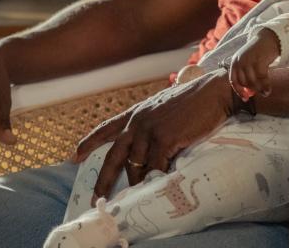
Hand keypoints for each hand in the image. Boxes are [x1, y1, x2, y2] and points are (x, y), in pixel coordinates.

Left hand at [72, 69, 232, 199]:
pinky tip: (159, 185)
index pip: (106, 128)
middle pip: (114, 155)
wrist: (213, 92)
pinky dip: (156, 179)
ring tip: (138, 195)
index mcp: (136, 112)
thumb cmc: (193, 100)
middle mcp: (138, 121)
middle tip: (96, 197)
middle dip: (104, 179)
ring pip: (135, 165)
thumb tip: (148, 148)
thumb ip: (151, 123)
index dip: (90, 142)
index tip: (75, 155)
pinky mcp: (164, 139)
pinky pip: (155, 168)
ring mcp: (150, 130)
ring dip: (137, 182)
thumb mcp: (163, 107)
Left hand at [229, 28, 280, 97]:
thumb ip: (246, 74)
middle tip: (260, 93)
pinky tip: (269, 89)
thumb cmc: (259, 53)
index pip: (233, 81)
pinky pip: (261, 77)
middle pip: (244, 82)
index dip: (239, 91)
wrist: (268, 39)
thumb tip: (248, 92)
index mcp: (235, 62)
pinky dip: (265, 85)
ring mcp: (248, 60)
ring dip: (259, 89)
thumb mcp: (248, 61)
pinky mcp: (258, 60)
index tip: (245, 99)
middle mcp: (239, 61)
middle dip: (252, 90)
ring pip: (252, 81)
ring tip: (266, 93)